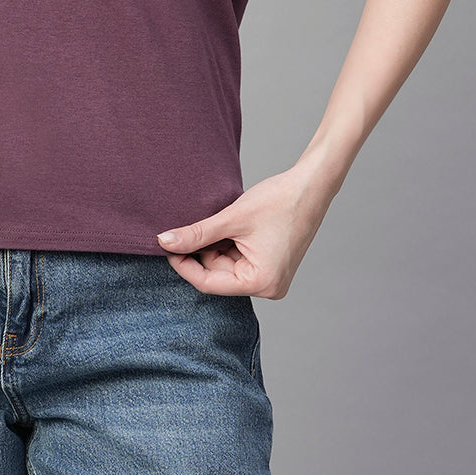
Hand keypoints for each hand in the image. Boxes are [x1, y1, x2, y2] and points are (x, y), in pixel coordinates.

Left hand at [156, 164, 335, 297]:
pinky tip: (225, 226)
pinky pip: (239, 260)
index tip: (166, 246)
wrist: (310, 186)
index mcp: (261, 283)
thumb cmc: (278, 201)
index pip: (208, 283)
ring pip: (227, 266)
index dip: (183, 265)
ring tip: (215, 221)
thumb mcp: (231, 219)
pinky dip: (228, 244)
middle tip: (184, 228)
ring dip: (215, 246)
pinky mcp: (271, 265)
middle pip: (218, 276)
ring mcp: (271, 278)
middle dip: (200, 252)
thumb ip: (197, 234)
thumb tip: (165, 242)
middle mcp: (268, 288)